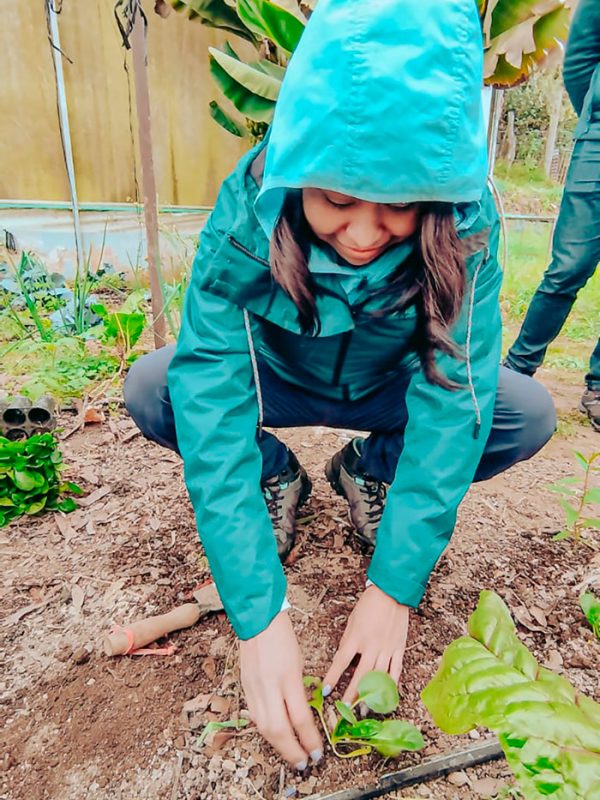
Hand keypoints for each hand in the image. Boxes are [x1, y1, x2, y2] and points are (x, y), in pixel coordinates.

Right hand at [239, 611, 322, 768]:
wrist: (257, 620)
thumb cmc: (282, 637)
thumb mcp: (298, 662)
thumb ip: (298, 689)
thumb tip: (302, 714)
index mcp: (287, 677)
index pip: (299, 718)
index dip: (309, 739)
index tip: (318, 751)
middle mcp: (268, 686)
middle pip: (279, 729)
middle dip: (292, 750)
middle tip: (304, 763)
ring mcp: (254, 688)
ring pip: (264, 727)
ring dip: (278, 746)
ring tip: (291, 755)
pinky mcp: (245, 688)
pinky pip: (255, 716)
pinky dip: (266, 731)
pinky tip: (275, 737)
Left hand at [323, 584, 408, 703]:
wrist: (391, 593)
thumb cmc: (369, 605)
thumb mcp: (352, 621)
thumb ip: (348, 642)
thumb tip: (343, 659)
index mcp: (357, 637)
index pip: (342, 661)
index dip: (333, 677)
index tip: (327, 691)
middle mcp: (372, 645)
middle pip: (361, 675)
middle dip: (352, 694)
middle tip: (345, 709)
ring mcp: (387, 649)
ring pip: (378, 677)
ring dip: (371, 695)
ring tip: (365, 709)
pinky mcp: (399, 649)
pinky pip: (395, 671)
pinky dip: (391, 685)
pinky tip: (387, 697)